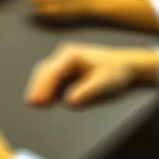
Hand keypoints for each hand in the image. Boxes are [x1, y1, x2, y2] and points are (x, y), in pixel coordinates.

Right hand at [25, 43, 158, 108]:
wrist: (127, 66)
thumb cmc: (116, 74)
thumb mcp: (104, 85)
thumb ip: (87, 93)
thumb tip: (69, 103)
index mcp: (72, 56)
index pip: (52, 72)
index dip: (43, 88)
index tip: (37, 102)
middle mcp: (65, 55)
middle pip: (45, 71)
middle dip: (38, 87)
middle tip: (31, 104)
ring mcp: (65, 60)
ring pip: (47, 74)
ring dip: (41, 88)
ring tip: (36, 104)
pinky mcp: (67, 68)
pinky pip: (53, 78)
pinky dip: (48, 88)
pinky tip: (47, 100)